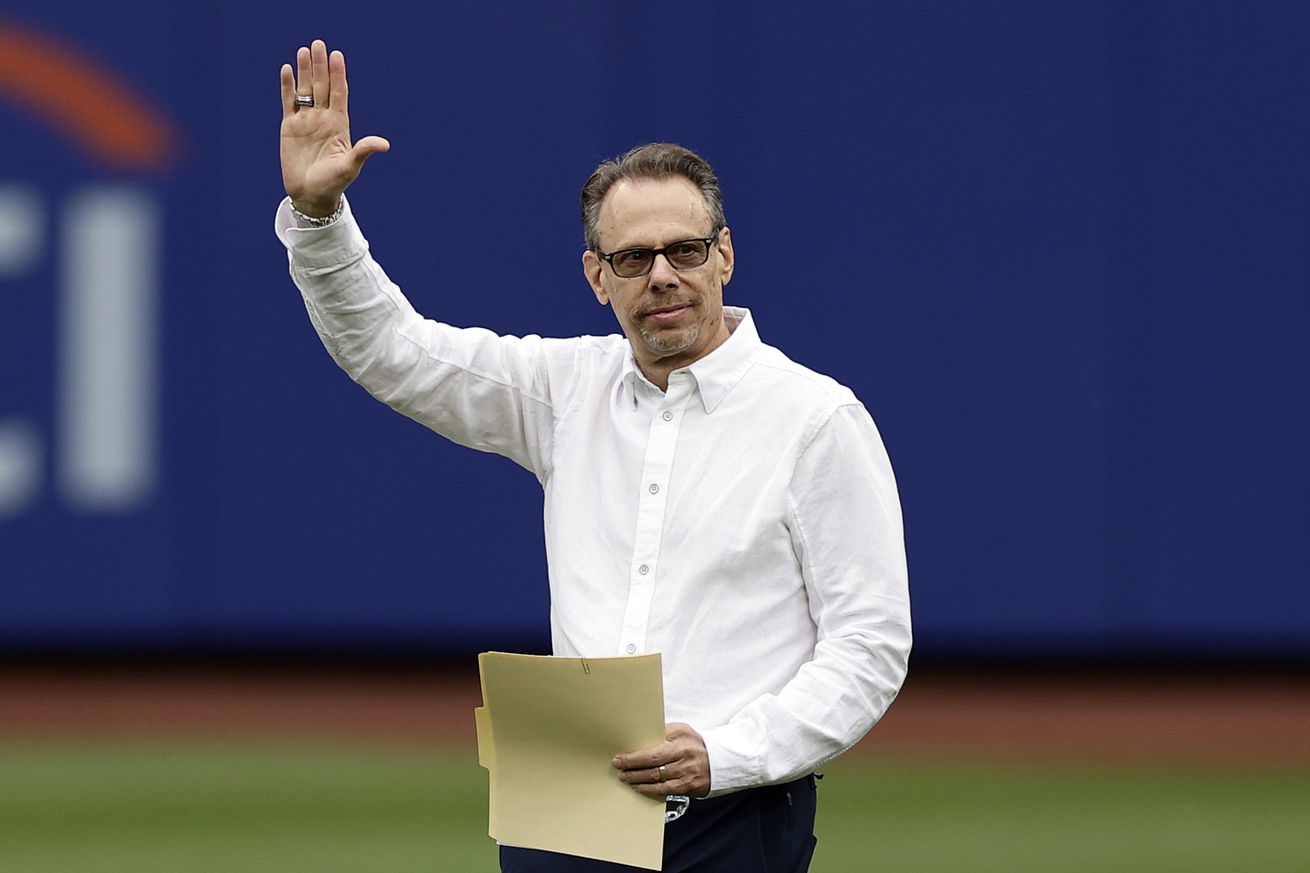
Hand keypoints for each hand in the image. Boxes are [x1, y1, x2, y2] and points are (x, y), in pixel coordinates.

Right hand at [279, 39, 389, 215]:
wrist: (311, 195)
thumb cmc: (334, 183)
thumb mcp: (350, 166)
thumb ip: (363, 151)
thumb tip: (385, 144)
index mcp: (339, 124)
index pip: (339, 93)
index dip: (338, 74)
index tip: (337, 55)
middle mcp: (323, 118)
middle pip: (322, 86)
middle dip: (320, 66)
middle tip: (318, 44)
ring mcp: (306, 121)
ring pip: (305, 90)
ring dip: (303, 71)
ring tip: (304, 51)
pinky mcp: (289, 127)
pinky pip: (288, 102)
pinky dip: (287, 87)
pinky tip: (287, 70)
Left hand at [612, 722, 710, 798]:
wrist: (719, 760)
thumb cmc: (695, 744)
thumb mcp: (681, 731)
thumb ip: (662, 733)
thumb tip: (638, 739)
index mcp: (680, 737)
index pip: (652, 749)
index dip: (633, 756)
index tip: (620, 758)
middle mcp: (684, 755)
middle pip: (652, 764)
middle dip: (632, 768)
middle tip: (618, 768)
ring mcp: (687, 772)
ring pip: (656, 779)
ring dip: (637, 780)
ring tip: (625, 778)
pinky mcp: (688, 787)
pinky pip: (664, 790)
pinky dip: (649, 789)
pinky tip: (639, 787)